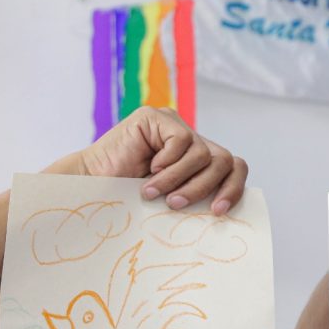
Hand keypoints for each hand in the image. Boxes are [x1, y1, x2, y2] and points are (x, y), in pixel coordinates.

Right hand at [67, 107, 248, 214]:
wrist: (93, 186)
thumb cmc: (132, 198)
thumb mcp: (176, 200)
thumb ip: (200, 197)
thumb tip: (227, 210)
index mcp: (200, 161)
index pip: (234, 167)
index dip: (233, 189)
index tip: (218, 212)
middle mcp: (192, 140)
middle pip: (224, 160)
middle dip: (204, 188)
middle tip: (177, 204)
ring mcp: (175, 126)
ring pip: (203, 155)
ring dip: (179, 180)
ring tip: (155, 193)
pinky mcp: (158, 117)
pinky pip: (182, 141)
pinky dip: (167, 163)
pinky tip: (148, 170)